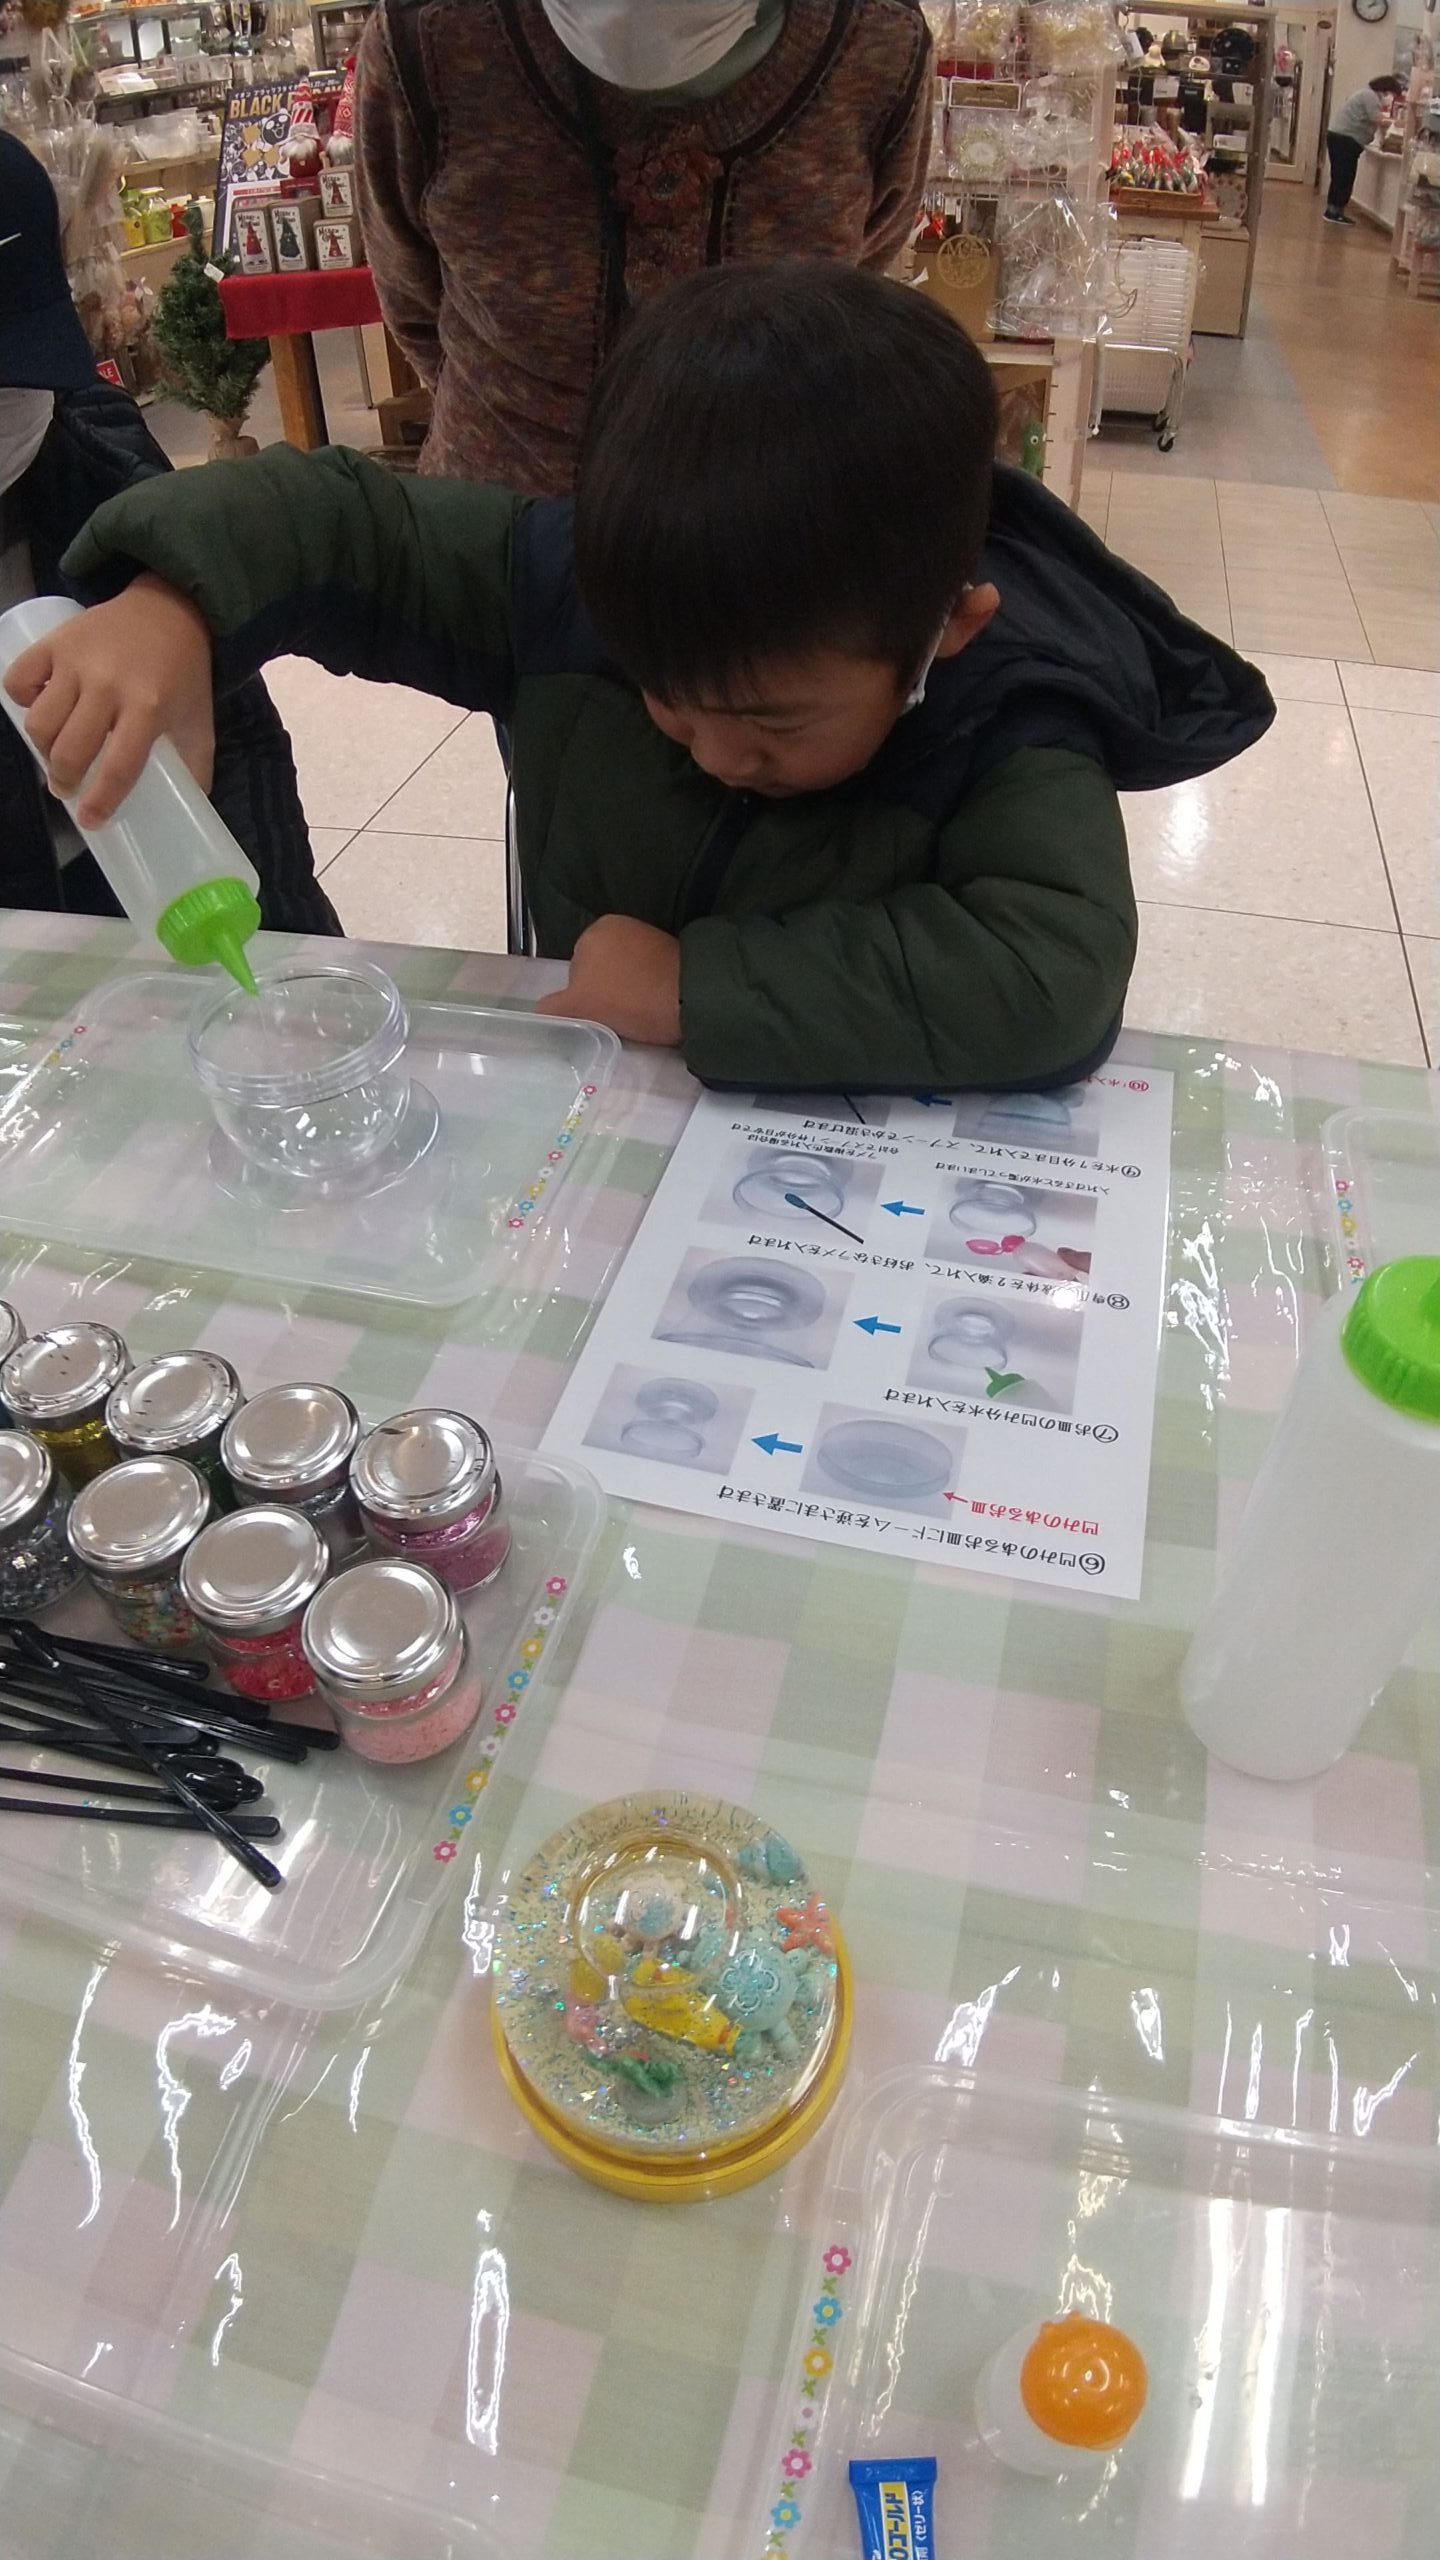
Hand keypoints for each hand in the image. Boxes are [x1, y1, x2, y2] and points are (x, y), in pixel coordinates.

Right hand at [3, 574, 215, 824]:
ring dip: (42, 748)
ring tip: (55, 752)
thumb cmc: (183, 674)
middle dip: (63, 779)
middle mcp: (109, 685)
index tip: (90, 819)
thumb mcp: (199, 722)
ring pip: (40, 721)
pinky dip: (21, 699)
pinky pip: (19, 679)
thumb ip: (194, 767)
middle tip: (67, 786)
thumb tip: (184, 814)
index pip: (118, 767)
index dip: (100, 800)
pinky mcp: (56, 642)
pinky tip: (40, 707)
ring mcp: (77, 661)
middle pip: (70, 750)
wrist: (168, 611)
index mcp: (149, 708)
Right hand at [535, 915, 681, 1046]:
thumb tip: (542, 1011)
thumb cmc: (630, 1000)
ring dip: (628, 993)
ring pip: (624, 975)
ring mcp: (649, 936)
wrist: (692, 998)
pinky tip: (656, 1005)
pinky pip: (648, 975)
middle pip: (599, 971)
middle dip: (607, 992)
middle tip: (620, 1016)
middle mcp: (621, 926)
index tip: (600, 1015)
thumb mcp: (579, 1008)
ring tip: (640, 1012)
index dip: (584, 998)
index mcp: (595, 930)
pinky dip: (648, 989)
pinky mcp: (673, 951)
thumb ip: (553, 1007)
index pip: (576, 973)